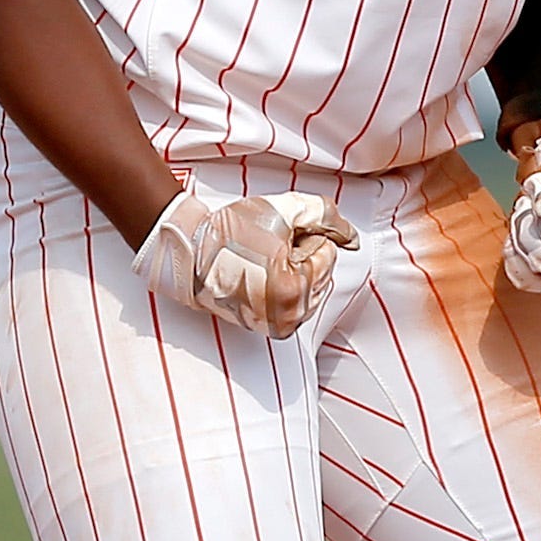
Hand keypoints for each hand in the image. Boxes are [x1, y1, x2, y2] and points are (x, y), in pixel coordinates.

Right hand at [136, 188, 359, 337]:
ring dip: (295, 271)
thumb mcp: (282, 211)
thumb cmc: (229, 232)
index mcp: (294, 289)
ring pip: (313, 287)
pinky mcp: (268, 329)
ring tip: (262, 262)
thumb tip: (350, 237)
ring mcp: (277, 325)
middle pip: (323, 272)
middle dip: (301, 255)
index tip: (275, 237)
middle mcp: (288, 315)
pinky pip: (297, 302)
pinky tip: (260, 276)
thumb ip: (325, 216)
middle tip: (267, 248)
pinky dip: (286, 287)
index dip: (302, 235)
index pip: (326, 251)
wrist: (190, 254)